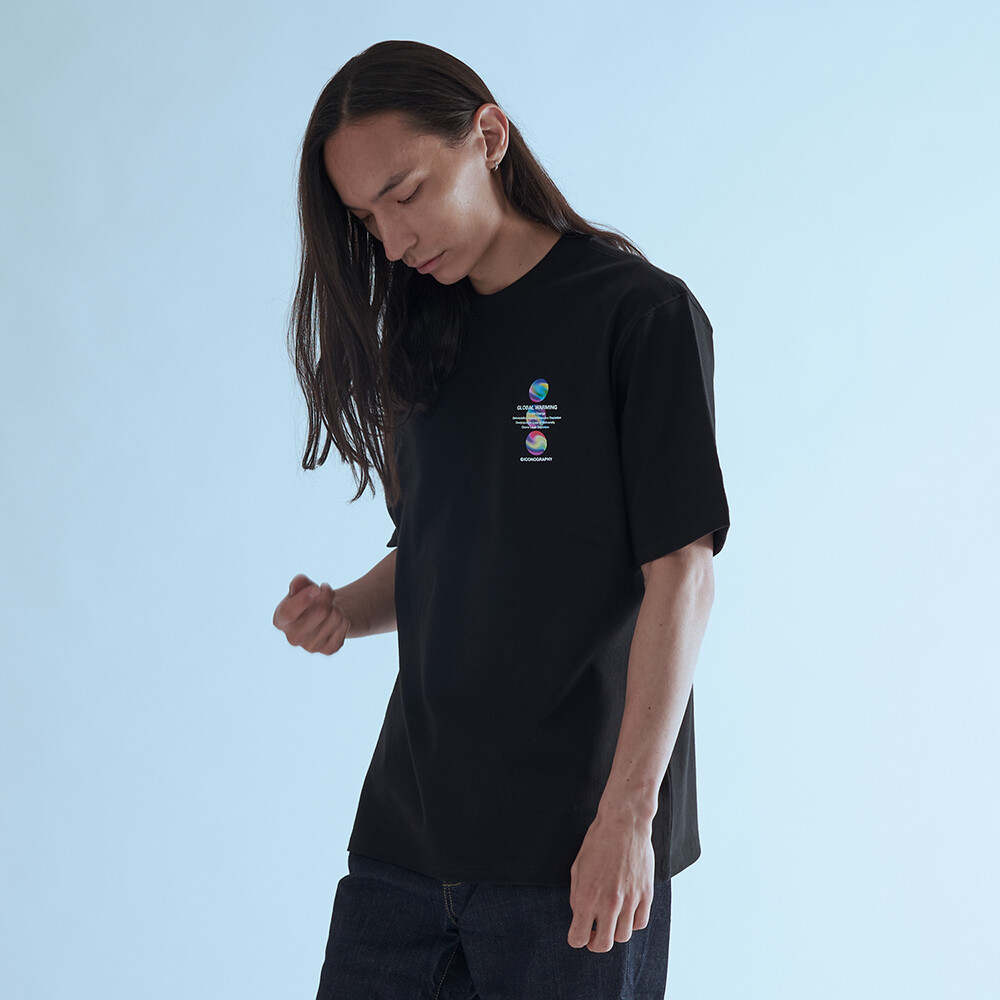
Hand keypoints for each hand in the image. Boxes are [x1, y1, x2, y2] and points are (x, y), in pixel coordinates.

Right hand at [272, 573, 350, 653]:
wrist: (322, 617)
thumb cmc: (308, 599)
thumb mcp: (301, 588)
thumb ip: (299, 583)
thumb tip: (300, 581)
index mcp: (281, 620)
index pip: (289, 612)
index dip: (304, 599)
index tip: (316, 588)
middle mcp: (293, 637)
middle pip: (320, 611)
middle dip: (327, 595)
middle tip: (326, 590)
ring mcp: (311, 647)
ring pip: (336, 617)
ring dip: (336, 606)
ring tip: (329, 607)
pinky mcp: (328, 650)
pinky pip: (344, 626)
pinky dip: (344, 618)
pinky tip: (334, 620)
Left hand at [567, 808, 654, 951]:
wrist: (624, 823)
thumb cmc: (598, 842)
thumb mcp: (577, 867)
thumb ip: (576, 896)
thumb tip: (580, 916)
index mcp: (586, 896)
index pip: (578, 938)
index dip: (576, 938)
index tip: (578, 933)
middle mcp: (608, 903)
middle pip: (602, 945)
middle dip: (595, 943)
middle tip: (594, 933)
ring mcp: (630, 900)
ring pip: (623, 937)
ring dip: (614, 932)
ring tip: (611, 919)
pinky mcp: (646, 895)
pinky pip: (640, 923)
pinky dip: (632, 923)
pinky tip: (626, 911)